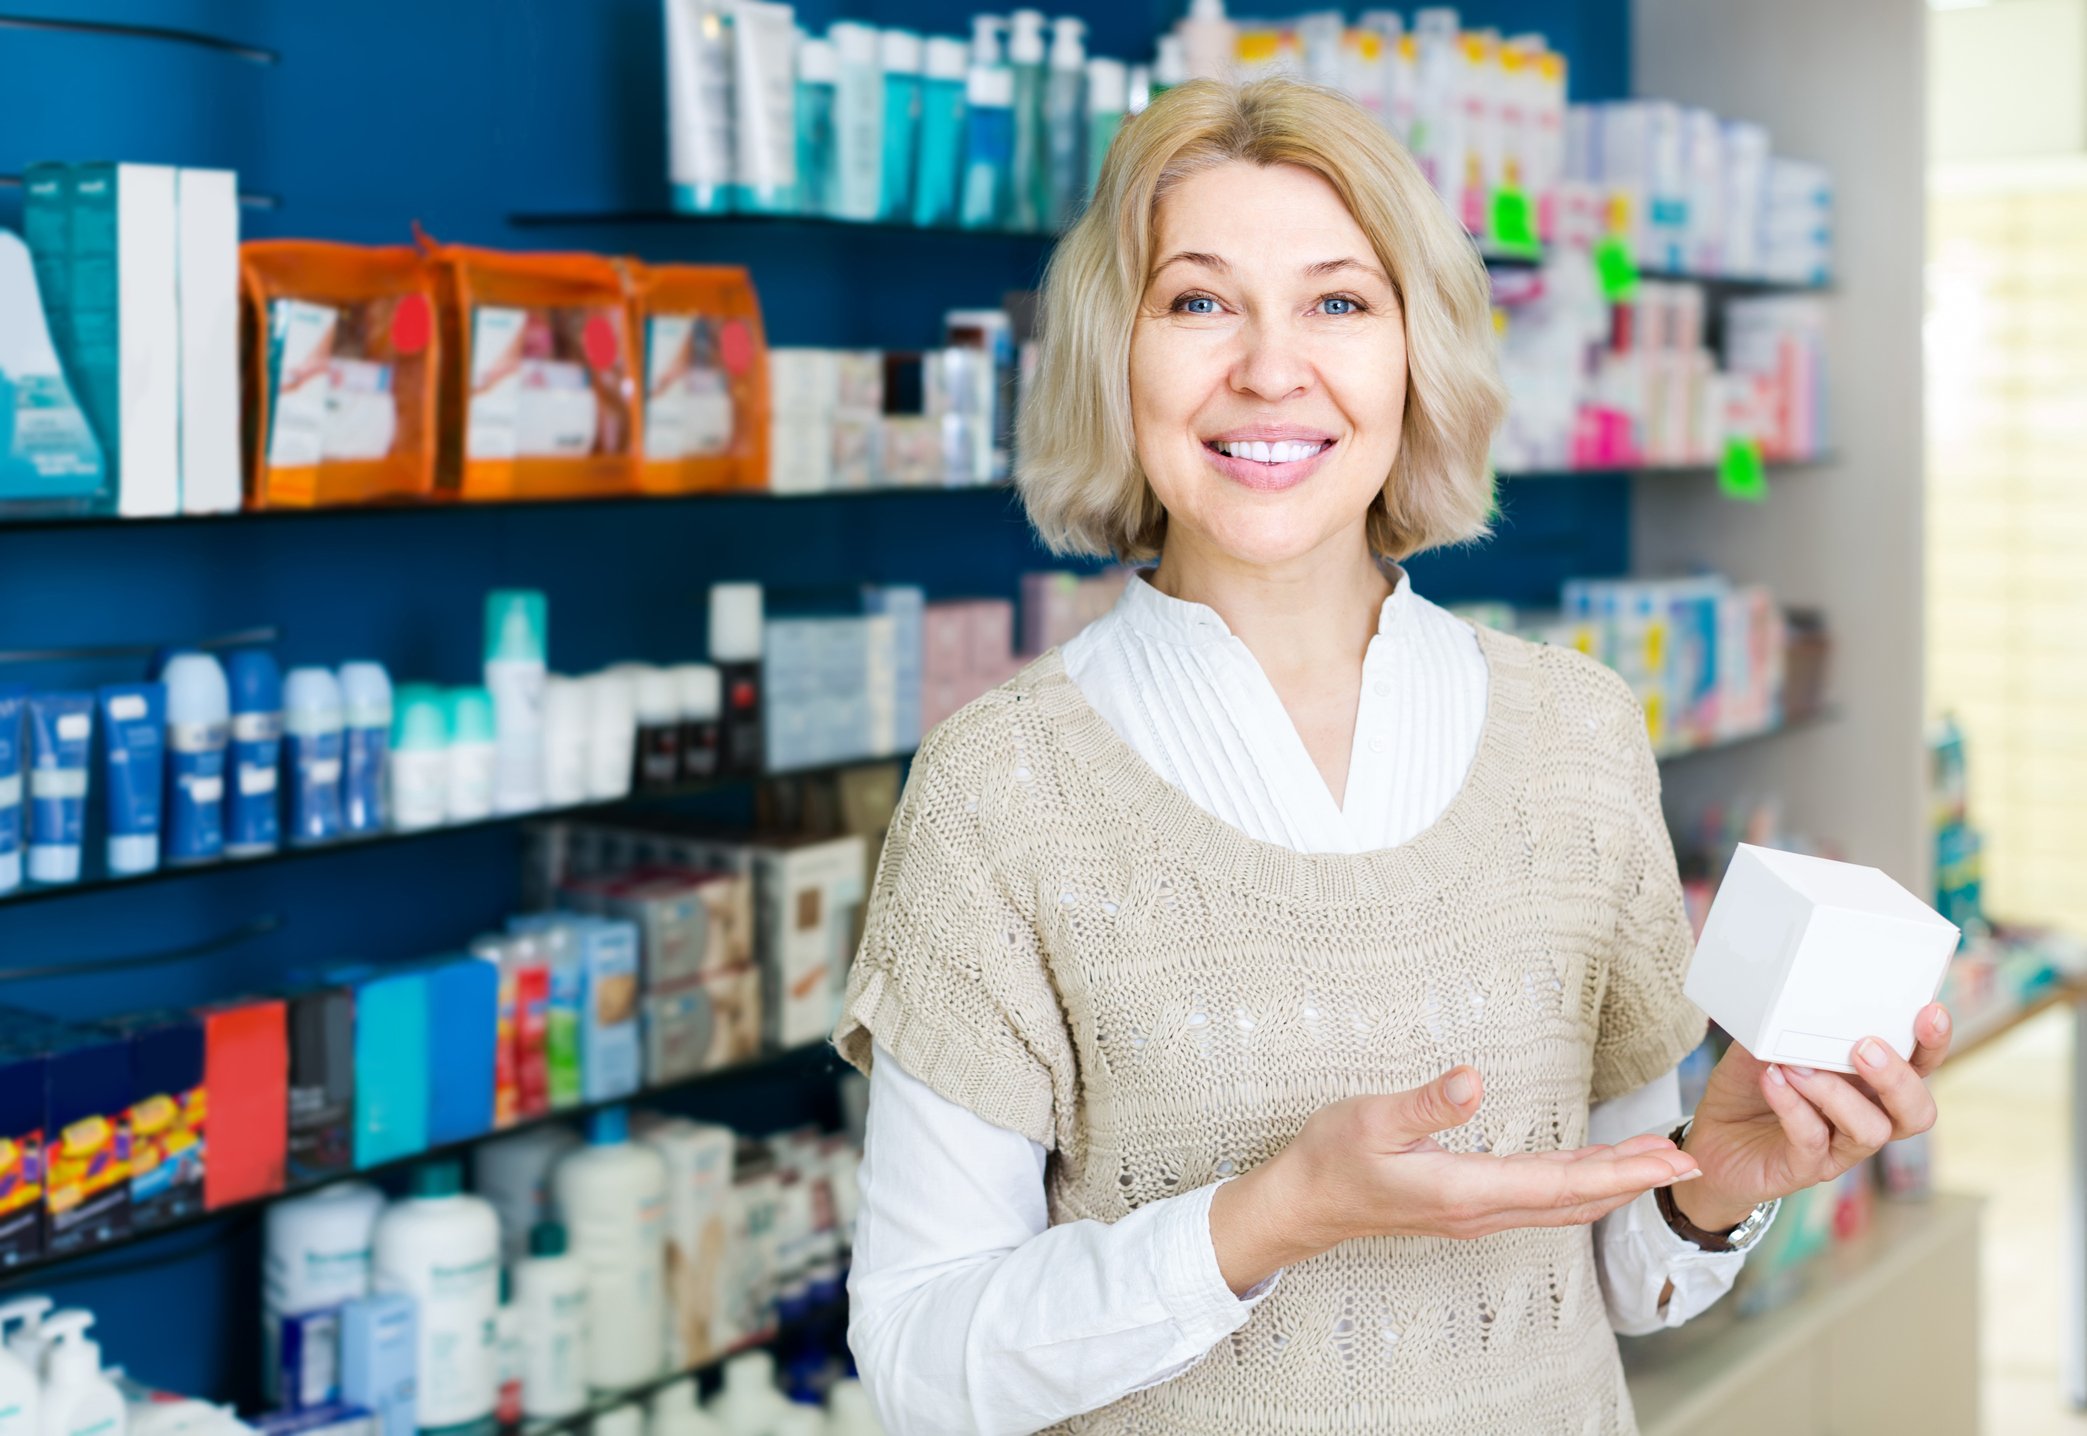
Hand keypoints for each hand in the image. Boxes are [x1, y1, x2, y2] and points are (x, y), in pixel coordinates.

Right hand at [1208, 1066, 1701, 1294]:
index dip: (1620, 1169)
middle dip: (1634, 1179)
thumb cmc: (1332, 1158)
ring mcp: (1475, 1214)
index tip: (1668, 1158)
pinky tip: (1591, 1176)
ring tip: (1653, 1164)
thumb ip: (1425, 1103)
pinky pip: (1541, 1203)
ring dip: (1612, 1185)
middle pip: (1575, 1198)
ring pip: (1562, 1204)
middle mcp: (1480, 1210)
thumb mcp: (1371, 1119)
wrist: (1303, 1205)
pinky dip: (1580, 1188)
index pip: (1562, 1181)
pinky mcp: (1467, 1208)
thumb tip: (1473, 1080)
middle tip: (1687, 1160)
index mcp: (1466, 1189)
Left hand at [1674, 1003, 1951, 1231]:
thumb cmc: (1749, 1090)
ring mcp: (1838, 1147)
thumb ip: (1783, 1027)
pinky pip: (1813, 1140)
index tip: (1929, 1012)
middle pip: (1916, 1111)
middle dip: (1900, 1078)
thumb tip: (1793, 1003)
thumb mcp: (1763, 1047)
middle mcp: (1864, 1116)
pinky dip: (1794, 1107)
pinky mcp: (1805, 1167)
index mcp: (1867, 1082)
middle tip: (1866, 1048)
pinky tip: (1772, 1080)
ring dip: (1836, 1093)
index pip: (1918, 1066)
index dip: (1932, 1043)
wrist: (1709, 1138)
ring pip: (1871, 1130)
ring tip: (1797, 1066)